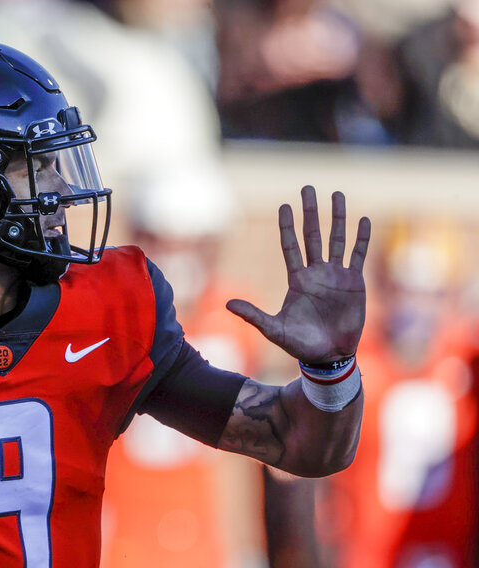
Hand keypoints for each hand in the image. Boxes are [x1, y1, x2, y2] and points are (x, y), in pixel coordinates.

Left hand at [226, 186, 369, 362]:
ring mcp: (336, 276)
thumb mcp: (273, 329)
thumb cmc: (300, 344)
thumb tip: (227, 304)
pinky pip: (358, 256)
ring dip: (337, 217)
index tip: (285, 206)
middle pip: (313, 235)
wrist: (329, 356)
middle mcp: (316, 273)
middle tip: (307, 188)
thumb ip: (253, 316)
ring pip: (337, 239)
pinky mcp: (355, 283)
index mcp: (297, 280)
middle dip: (310, 212)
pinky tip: (364, 220)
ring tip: (336, 194)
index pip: (290, 246)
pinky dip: (361, 238)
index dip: (287, 227)